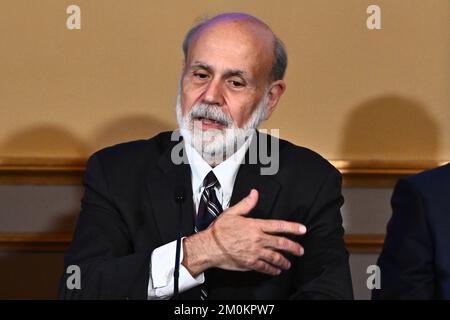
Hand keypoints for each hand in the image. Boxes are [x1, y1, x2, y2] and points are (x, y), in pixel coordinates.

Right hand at [182, 189, 305, 275]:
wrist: (210, 246)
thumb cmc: (220, 230)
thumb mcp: (232, 212)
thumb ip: (246, 204)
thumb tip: (254, 194)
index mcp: (255, 226)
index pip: (278, 226)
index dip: (292, 227)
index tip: (302, 230)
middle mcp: (257, 239)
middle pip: (281, 243)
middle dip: (293, 247)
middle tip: (300, 250)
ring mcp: (255, 252)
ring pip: (275, 257)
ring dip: (284, 260)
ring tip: (289, 263)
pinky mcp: (250, 263)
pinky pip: (265, 267)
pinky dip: (272, 269)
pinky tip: (276, 270)